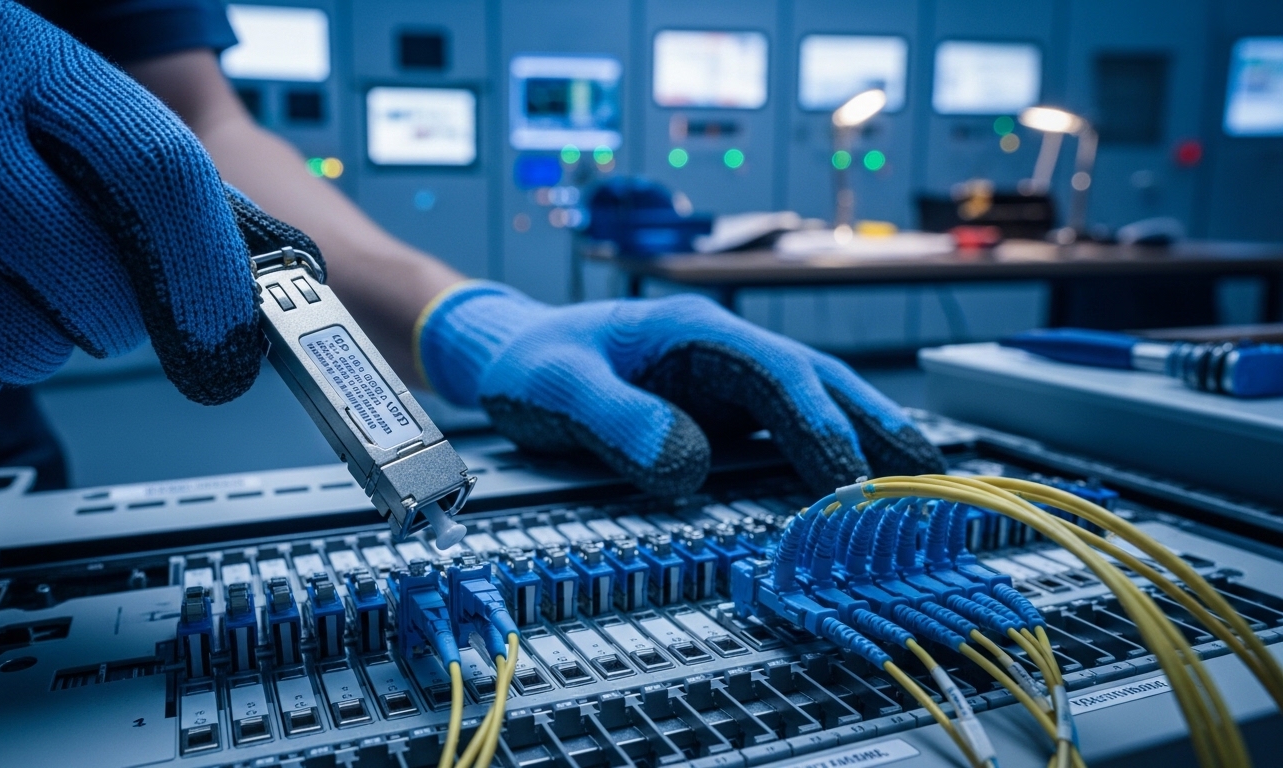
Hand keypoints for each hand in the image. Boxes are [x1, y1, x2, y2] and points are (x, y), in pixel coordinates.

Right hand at [0, 0, 314, 421]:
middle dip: (116, 314)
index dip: (208, 273)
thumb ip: (145, 170)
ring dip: (36, 343)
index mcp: (21, 57)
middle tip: (96, 295)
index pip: (156, 175)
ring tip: (6, 284)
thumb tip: (247, 282)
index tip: (228, 333)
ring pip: (15, 345)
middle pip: (91, 282)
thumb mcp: (56, 94)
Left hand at [416, 282, 944, 494]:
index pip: (777, 374)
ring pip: (815, 404)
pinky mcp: (724, 411)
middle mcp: (725, 352)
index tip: (849, 477)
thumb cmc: (535, 361)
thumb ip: (617, 420)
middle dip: (876, 426)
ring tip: (923, 484)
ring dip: (868, 440)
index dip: (818, 424)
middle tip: (932, 479)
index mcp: (694, 332)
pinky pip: (789, 430)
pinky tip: (862, 482)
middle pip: (818, 382)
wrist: (515, 353)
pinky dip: (832, 453)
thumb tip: (690, 467)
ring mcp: (729, 381)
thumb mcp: (559, 387)